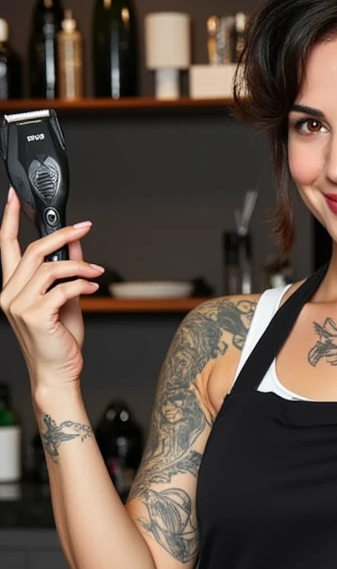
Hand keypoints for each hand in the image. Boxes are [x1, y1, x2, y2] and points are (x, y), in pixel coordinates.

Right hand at [0, 187, 102, 391]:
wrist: (58, 372)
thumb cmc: (58, 340)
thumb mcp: (65, 299)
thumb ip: (67, 270)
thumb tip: (75, 243)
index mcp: (12, 287)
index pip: (5, 245)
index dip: (8, 218)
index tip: (14, 196)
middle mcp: (9, 294)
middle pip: (32, 250)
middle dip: (61, 234)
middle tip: (84, 227)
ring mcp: (20, 305)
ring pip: (50, 268)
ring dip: (79, 266)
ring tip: (96, 271)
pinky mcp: (36, 315)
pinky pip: (62, 288)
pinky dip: (82, 284)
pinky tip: (93, 287)